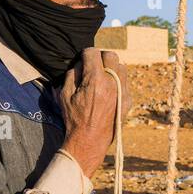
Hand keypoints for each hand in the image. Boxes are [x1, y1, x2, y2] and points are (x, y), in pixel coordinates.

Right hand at [59, 49, 130, 177]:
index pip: (92, 53)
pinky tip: (108, 89)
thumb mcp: (64, 94)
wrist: (90, 140)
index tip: (82, 59)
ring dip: (111, 67)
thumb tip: (80, 63)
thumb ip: (72, 74)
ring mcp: (122, 91)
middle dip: (100, 57)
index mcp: (95, 80)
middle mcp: (112, 83)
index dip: (85, 54)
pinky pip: (125, 81)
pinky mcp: (128, 100)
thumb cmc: (74, 118)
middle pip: (110, 55)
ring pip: (121, 66)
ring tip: (102, 76)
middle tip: (93, 65)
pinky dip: (117, 80)